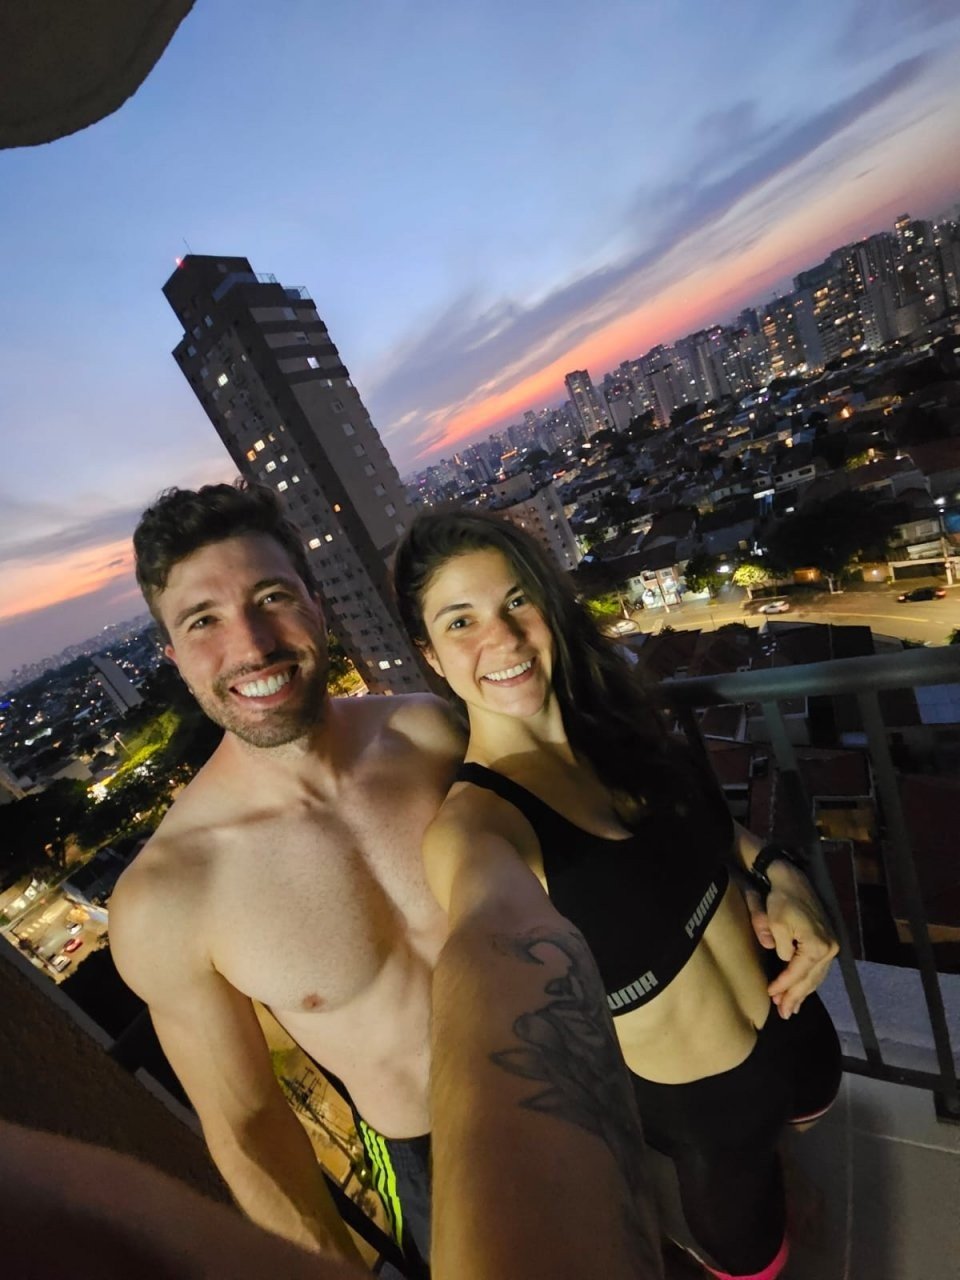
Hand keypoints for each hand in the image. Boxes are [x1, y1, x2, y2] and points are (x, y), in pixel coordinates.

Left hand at [744, 861, 838, 1018]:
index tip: (770, 996)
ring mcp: (830, 946)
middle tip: (783, 1013)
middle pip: (810, 979)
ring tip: (791, 1008)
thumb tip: (784, 962)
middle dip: (795, 997)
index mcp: (817, 946)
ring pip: (816, 976)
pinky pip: (817, 968)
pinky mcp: (826, 943)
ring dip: (803, 993)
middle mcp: (829, 948)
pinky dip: (809, 981)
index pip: (797, 973)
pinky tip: (802, 992)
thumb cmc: (781, 900)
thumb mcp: (775, 924)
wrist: (792, 880)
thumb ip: (780, 949)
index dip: (783, 986)